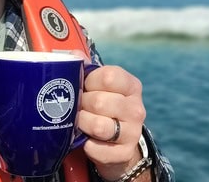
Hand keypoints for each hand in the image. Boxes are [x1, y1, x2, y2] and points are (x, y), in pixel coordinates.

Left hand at [77, 64, 146, 180]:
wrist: (117, 144)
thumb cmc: (104, 107)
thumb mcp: (100, 86)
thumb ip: (87, 68)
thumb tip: (72, 55)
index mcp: (131, 86)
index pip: (108, 76)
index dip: (89, 81)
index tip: (84, 86)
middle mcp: (136, 108)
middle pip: (99, 102)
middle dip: (82, 105)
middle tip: (79, 107)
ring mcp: (133, 132)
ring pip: (98, 126)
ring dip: (82, 125)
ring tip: (80, 123)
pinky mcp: (124, 153)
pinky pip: (96, 149)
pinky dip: (87, 146)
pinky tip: (87, 140)